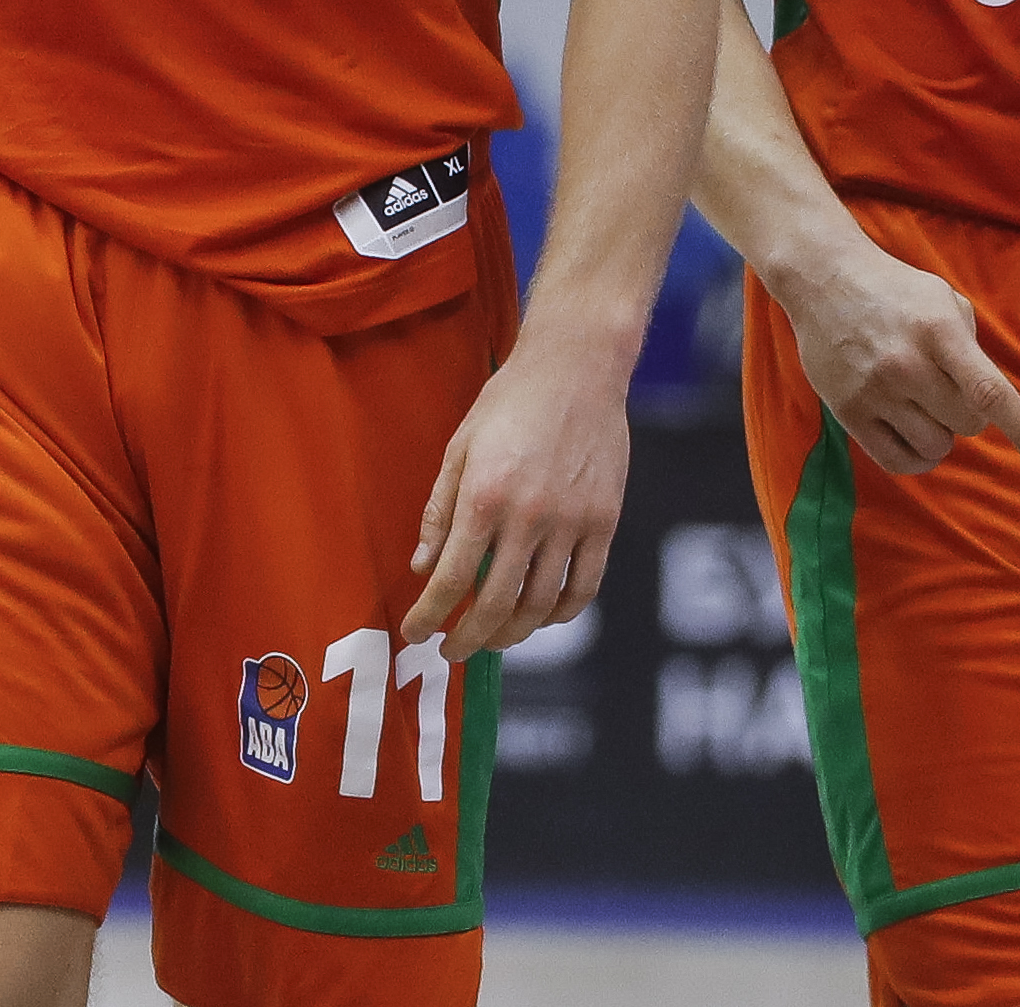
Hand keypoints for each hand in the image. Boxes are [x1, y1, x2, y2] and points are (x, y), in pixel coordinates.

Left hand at [398, 334, 629, 663]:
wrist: (576, 368)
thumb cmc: (509, 401)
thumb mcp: (459, 448)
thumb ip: (439, 512)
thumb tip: (422, 568)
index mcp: (484, 497)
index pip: (451, 578)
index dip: (429, 615)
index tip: (415, 634)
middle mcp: (528, 517)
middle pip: (495, 605)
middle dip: (467, 639)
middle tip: (452, 651)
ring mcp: (572, 522)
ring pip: (540, 605)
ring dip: (511, 634)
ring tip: (492, 638)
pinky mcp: (605, 522)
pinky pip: (583, 588)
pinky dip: (559, 614)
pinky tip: (539, 617)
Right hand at [771, 239, 1019, 479]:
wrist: (821, 278)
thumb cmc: (894, 290)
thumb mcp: (944, 299)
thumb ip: (971, 348)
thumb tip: (989, 400)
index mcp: (937, 330)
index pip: (989, 392)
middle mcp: (905, 363)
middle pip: (968, 424)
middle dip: (968, 412)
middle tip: (945, 385)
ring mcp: (874, 390)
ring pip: (937, 446)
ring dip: (940, 431)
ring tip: (921, 402)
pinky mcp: (847, 411)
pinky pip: (899, 462)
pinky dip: (917, 458)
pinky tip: (913, 436)